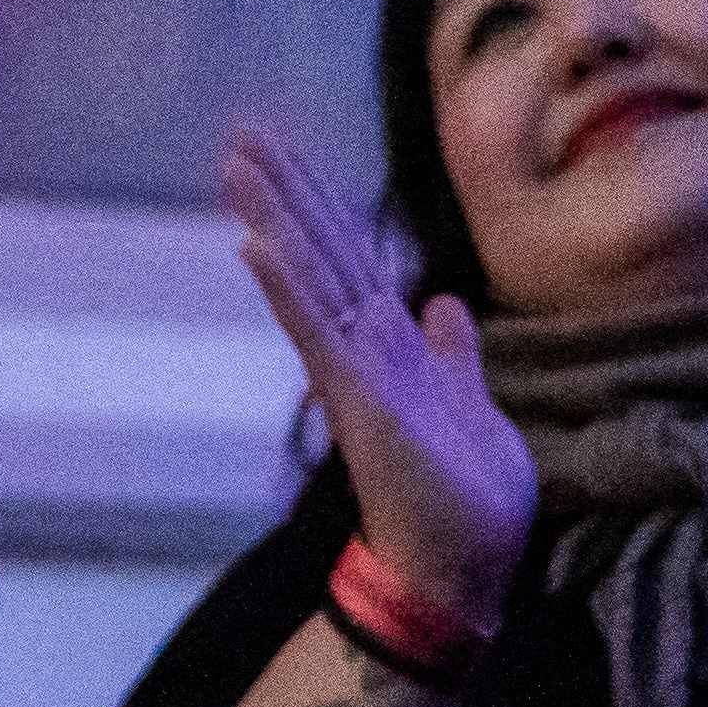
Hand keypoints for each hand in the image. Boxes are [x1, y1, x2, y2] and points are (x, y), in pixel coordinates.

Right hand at [225, 129, 538, 625]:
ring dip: (275, 218)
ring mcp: (354, 375)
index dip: (321, 204)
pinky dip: (288, 287)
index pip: (350, 260)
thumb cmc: (469, 504)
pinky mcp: (357, 400)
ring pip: (309, 278)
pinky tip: (256, 244)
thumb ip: (452, 357)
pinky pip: (316, 332)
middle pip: (320, 253)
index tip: (287, 153)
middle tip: (242, 133)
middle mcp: (362, 353)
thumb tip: (443, 305)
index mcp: (390, 350)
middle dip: (286, 190)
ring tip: (235, 164)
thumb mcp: (472, 409)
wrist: (464, 574)